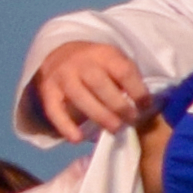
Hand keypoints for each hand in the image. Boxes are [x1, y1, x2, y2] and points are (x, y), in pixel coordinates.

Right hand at [28, 39, 150, 136]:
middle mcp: (81, 63)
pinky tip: (78, 138)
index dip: (137, 90)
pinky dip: (65, 126)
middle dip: (118, 105)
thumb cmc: (98, 65)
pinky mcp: (47, 91)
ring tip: (115, 129)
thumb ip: (127, 80)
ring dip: (99, 115)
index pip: (123, 71)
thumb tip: (145, 106)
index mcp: (104, 54)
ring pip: (79, 97)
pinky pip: (54, 110)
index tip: (145, 106)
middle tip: (131, 120)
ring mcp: (62, 76)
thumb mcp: (115, 62)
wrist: (60, 54)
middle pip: (99, 84)